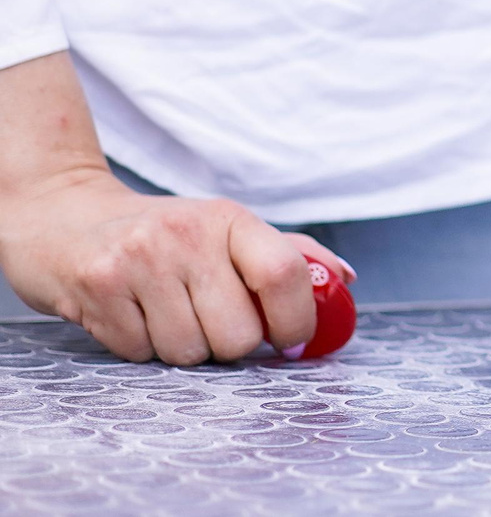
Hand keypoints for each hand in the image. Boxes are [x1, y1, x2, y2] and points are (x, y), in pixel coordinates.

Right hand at [0, 50, 352, 363]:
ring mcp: (140, 259)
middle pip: (238, 334)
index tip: (288, 340)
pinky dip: (139, 347)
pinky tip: (131, 314)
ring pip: (189, 353)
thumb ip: (286, 253)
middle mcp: (188, 234)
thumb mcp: (225, 230)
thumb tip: (344, 278)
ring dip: (182, 349)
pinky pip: (140, 354)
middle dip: (230, 346)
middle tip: (210, 323)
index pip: (285, 274)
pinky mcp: (97, 287)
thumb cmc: (161, 234)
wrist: (65, 219)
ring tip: (165, 313)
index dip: (296, 321)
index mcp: (231, 219)